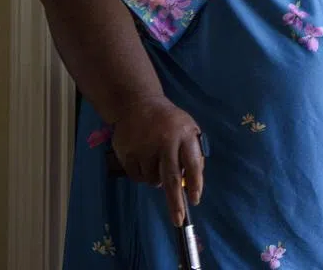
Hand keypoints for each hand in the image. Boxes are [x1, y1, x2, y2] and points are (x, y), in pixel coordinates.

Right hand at [112, 96, 204, 225]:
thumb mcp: (188, 129)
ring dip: (156, 180)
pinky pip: (137, 177)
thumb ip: (192, 153)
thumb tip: (192, 183)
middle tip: (178, 220)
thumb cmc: (169, 121)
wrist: (137, 103)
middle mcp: (165, 141)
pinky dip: (142, 175)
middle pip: (171, 178)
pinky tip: (143, 159)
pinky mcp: (127, 152)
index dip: (195, 184)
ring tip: (156, 161)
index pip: (193, 163)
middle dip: (175, 202)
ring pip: (153, 180)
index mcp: (184, 134)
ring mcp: (144, 147)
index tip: (195, 201)